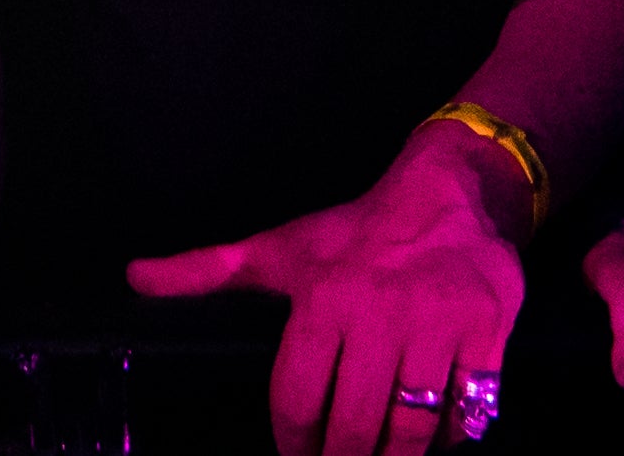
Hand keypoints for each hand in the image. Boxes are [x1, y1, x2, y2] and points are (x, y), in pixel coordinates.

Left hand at [121, 137, 525, 455]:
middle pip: (355, 427)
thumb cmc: (356, 233)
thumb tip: (135, 277)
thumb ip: (207, 272)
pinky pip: (469, 412)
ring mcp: (438, 326)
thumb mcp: (281, 248)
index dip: (294, 446)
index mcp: (323, 299)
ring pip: (414, 429)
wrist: (451, 193)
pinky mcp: (488, 335)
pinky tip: (435, 438)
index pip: (297, 402)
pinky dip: (452, 437)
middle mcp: (379, 313)